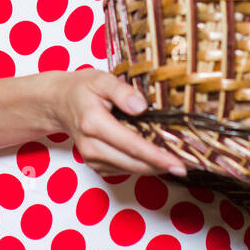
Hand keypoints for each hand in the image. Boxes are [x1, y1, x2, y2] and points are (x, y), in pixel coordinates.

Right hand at [46, 70, 187, 179]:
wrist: (58, 103)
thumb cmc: (82, 89)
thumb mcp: (101, 79)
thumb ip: (122, 91)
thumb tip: (141, 106)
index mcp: (93, 123)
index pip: (132, 144)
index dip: (157, 156)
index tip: (179, 163)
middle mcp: (91, 146)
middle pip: (134, 163)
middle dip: (162, 166)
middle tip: (190, 164)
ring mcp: (92, 158)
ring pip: (131, 170)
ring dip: (155, 167)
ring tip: (180, 160)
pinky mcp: (96, 165)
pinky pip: (124, 170)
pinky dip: (143, 166)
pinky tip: (158, 158)